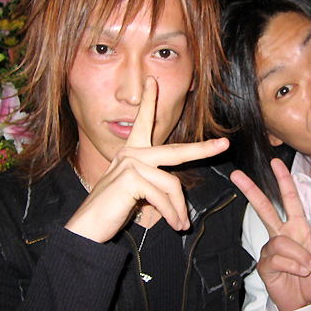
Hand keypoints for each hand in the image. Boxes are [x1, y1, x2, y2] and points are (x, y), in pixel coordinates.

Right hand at [66, 77, 228, 242]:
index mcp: (130, 152)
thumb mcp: (135, 192)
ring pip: (171, 184)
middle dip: (202, 148)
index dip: (149, 101)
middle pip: (175, 151)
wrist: (87, 227)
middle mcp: (130, 153)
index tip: (153, 82)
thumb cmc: (110, 211)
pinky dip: (171, 214)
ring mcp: (130, 164)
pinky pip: (162, 197)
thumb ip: (153, 183)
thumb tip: (177, 192)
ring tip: (180, 225)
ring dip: (179, 209)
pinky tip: (173, 224)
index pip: (143, 122)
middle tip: (224, 145)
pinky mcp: (131, 179)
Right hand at [231, 158, 310, 310]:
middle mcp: (283, 234)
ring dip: (298, 256)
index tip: (275, 163)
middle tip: (237, 175)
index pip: (290, 200)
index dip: (284, 181)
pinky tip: (297, 274)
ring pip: (280, 242)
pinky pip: (276, 259)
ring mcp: (272, 249)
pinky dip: (292, 267)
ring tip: (307, 269)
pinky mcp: (265, 264)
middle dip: (252, 191)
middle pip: (264, 208)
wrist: (304, 304)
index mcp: (299, 228)